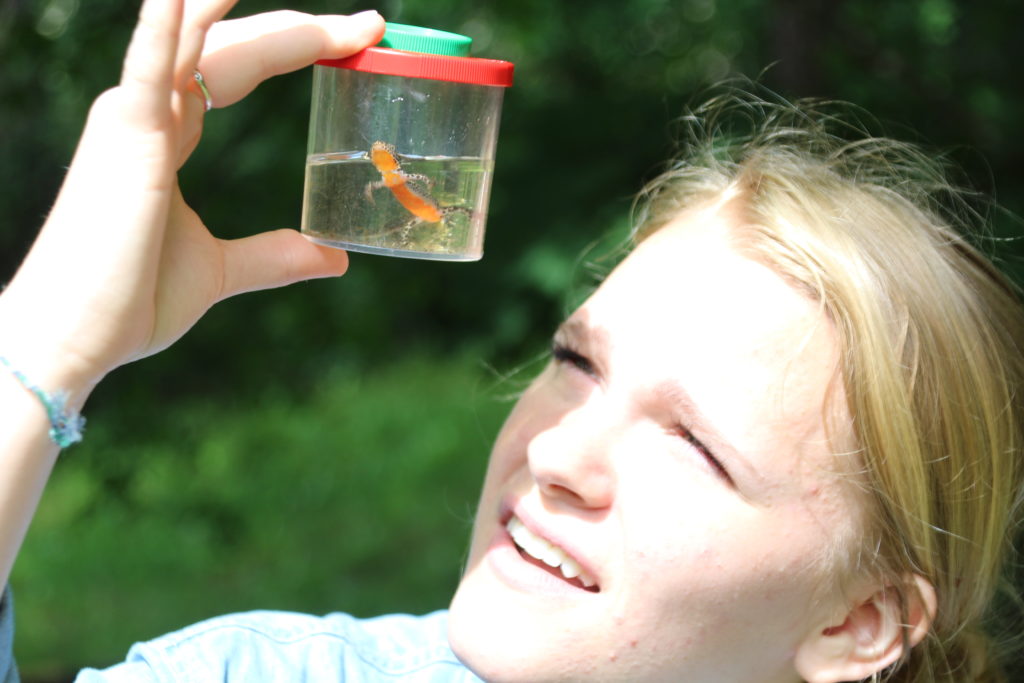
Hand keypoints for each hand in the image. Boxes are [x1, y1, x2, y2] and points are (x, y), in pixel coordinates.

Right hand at [0, 0, 383, 400]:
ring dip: (270, 22)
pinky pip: (151, 64)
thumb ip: (276, 256)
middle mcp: (151, 112)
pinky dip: (170, 24)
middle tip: (372, 25)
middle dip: (305, 30)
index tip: (360, 40)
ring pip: (206, 40)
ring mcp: (136, 117)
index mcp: (170, 133)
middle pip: (238, 47)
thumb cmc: (132, 300)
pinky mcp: (126, 136)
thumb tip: (334, 258)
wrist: (76, 336)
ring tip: (332, 16)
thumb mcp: (223, 270)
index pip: (242, 67)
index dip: (297, 45)